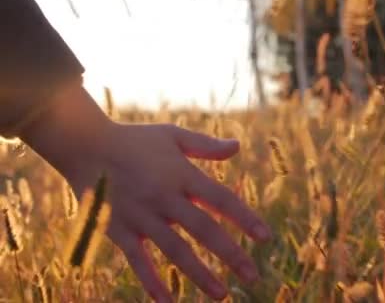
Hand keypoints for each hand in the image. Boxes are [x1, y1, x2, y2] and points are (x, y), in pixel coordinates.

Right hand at [19, 83, 270, 301]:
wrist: (84, 145)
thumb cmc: (134, 139)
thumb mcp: (172, 135)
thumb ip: (205, 145)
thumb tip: (238, 147)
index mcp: (181, 174)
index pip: (221, 199)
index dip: (245, 218)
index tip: (265, 237)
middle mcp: (164, 197)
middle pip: (203, 229)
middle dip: (230, 254)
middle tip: (253, 277)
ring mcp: (140, 215)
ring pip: (175, 250)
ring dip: (199, 274)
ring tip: (221, 295)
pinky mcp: (118, 229)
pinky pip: (137, 260)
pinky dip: (151, 282)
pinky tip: (167, 302)